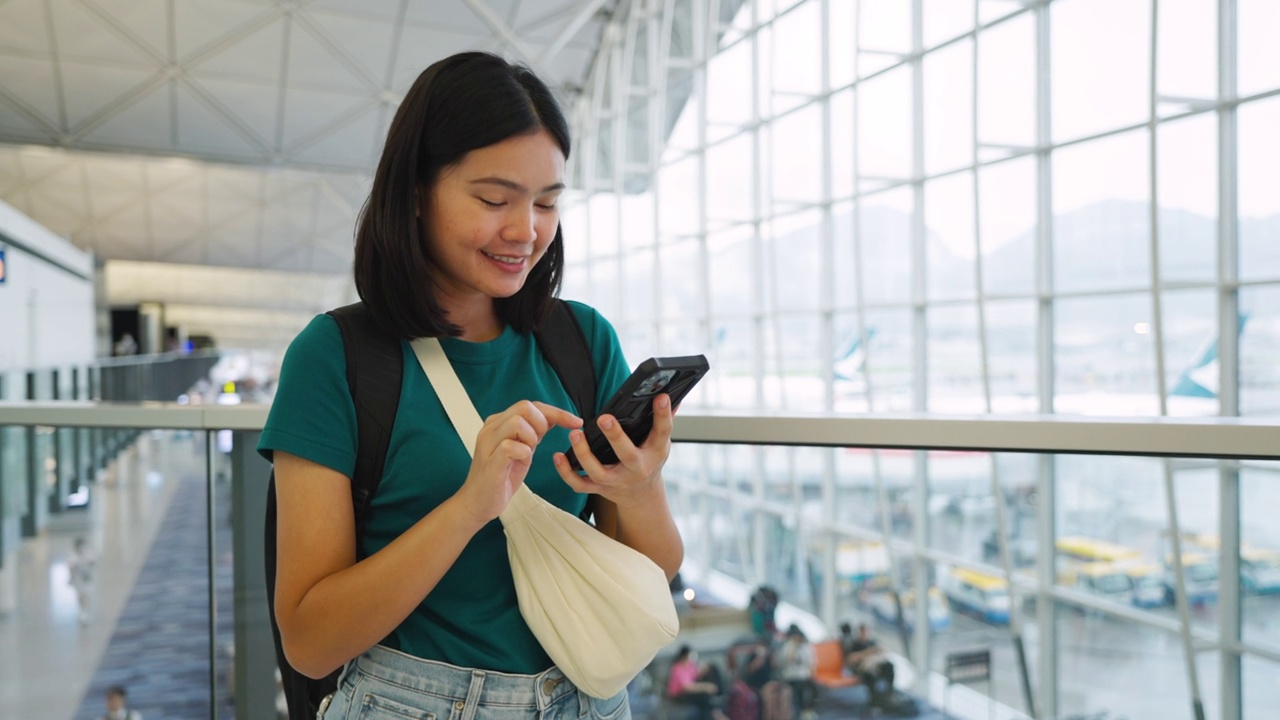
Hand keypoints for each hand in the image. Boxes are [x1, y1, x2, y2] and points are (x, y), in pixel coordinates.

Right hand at [455, 400, 581, 523]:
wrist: (477, 502)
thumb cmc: (500, 478)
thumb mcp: (522, 450)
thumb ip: (533, 433)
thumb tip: (555, 418)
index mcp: (499, 423)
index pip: (530, 405)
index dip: (556, 412)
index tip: (575, 422)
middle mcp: (491, 428)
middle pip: (524, 407)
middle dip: (543, 423)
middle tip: (540, 442)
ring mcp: (488, 443)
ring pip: (517, 422)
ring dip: (531, 437)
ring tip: (527, 452)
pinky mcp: (490, 461)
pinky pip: (510, 446)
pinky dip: (523, 452)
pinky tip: (522, 461)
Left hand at [552, 393, 673, 506]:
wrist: (642, 497)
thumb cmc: (650, 461)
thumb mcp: (661, 443)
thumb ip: (664, 420)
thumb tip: (671, 396)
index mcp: (655, 453)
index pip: (662, 432)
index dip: (662, 414)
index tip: (660, 397)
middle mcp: (637, 468)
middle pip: (627, 455)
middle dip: (615, 436)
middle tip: (604, 418)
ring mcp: (617, 481)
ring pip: (598, 471)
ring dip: (584, 453)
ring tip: (575, 433)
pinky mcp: (600, 488)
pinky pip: (580, 484)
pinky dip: (567, 473)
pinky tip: (558, 456)